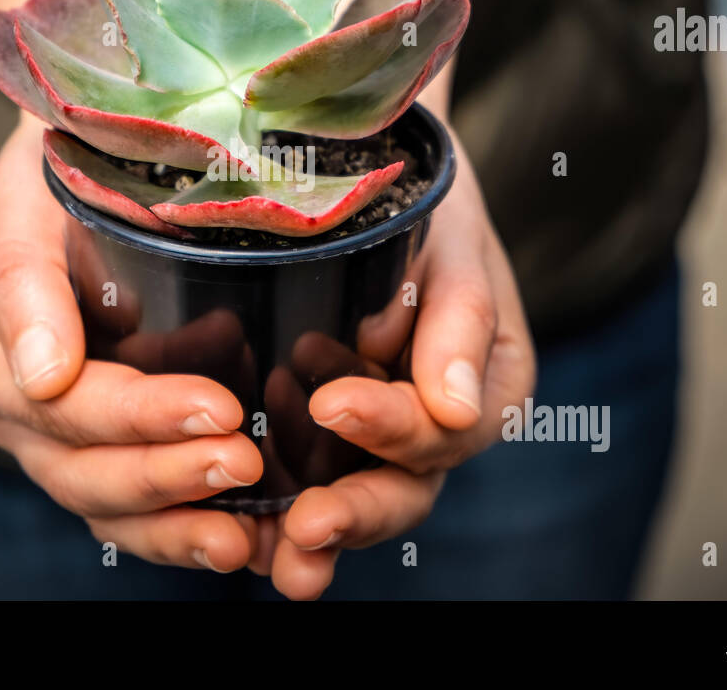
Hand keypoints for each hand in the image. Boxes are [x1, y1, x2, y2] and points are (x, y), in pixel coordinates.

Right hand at [0, 115, 263, 571]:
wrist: (82, 157)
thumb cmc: (58, 159)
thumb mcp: (29, 187)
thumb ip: (21, 276)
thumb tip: (43, 377)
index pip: (51, 404)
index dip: (132, 416)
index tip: (218, 406)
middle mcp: (0, 399)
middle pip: (73, 465)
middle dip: (161, 472)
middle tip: (244, 459)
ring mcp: (44, 429)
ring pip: (99, 499)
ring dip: (173, 519)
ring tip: (247, 534)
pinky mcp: (92, 439)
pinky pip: (126, 502)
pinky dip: (178, 525)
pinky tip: (239, 537)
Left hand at [264, 135, 535, 598]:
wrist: (373, 174)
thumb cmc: (422, 200)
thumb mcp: (450, 243)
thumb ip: (459, 321)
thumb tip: (457, 410)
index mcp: (488, 385)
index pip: (446, 428)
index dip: (393, 428)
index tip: (332, 404)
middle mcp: (437, 422)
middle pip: (406, 487)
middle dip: (356, 513)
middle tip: (306, 528)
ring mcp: (381, 432)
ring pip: (356, 495)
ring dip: (318, 530)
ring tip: (275, 551)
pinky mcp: (326, 429)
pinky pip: (307, 474)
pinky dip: (277, 500)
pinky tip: (238, 520)